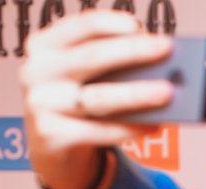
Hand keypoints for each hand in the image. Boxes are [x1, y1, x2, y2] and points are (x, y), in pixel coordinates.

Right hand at [19, 10, 172, 188]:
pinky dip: (131, 127)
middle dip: (132, 52)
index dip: (109, 23)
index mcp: (44, 46)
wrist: (52, 146)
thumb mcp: (84, 76)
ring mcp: (41, 105)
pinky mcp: (52, 136)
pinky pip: (100, 131)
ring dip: (137, 94)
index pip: (78, 27)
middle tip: (167, 49)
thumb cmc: (77, 100)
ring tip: (168, 92)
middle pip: (91, 58)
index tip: (138, 25)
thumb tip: (158, 67)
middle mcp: (37, 71)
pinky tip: (155, 123)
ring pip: (98, 98)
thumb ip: (111, 66)